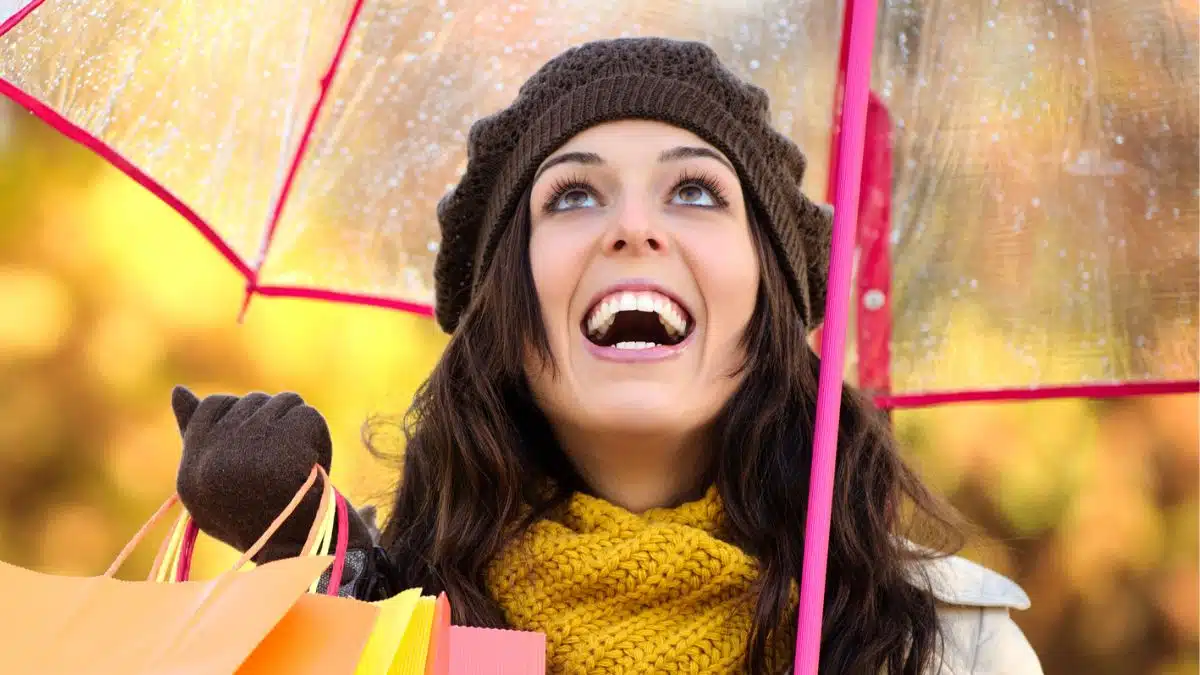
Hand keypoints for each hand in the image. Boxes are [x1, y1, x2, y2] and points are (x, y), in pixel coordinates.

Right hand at [171, 385, 372, 562]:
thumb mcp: (217, 485)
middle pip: (253, 401)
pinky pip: (309, 416)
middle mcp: (212, 462)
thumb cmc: (261, 520)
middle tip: (285, 464)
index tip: (259, 445)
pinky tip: (315, 466)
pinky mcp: (285, 451)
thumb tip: (178, 391)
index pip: (214, 405)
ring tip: (300, 465)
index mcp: (190, 473)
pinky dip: (319, 436)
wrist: (303, 555)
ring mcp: (247, 455)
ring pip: (285, 402)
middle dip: (276, 422)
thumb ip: (197, 437)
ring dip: (299, 426)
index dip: (242, 417)